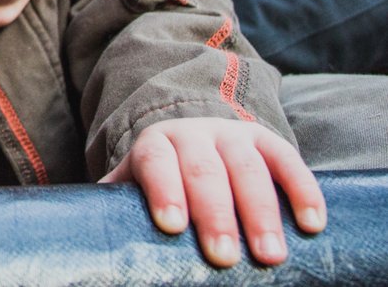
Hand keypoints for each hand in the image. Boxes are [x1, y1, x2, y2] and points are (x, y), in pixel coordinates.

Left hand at [102, 118, 325, 267]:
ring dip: (261, 213)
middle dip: (215, 214)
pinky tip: (312, 224)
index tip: (170, 225)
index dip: (164, 192)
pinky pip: (287, 161)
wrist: (191, 135)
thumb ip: (113, 204)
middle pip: (204, 172)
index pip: (156, 164)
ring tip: (270, 256)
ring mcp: (233, 136)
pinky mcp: (268, 142)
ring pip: (248, 169)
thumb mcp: (132, 183)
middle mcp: (194, 135)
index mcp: (154, 145)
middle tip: (224, 257)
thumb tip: (79, 236)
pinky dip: (302, 191)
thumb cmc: (160, 178)